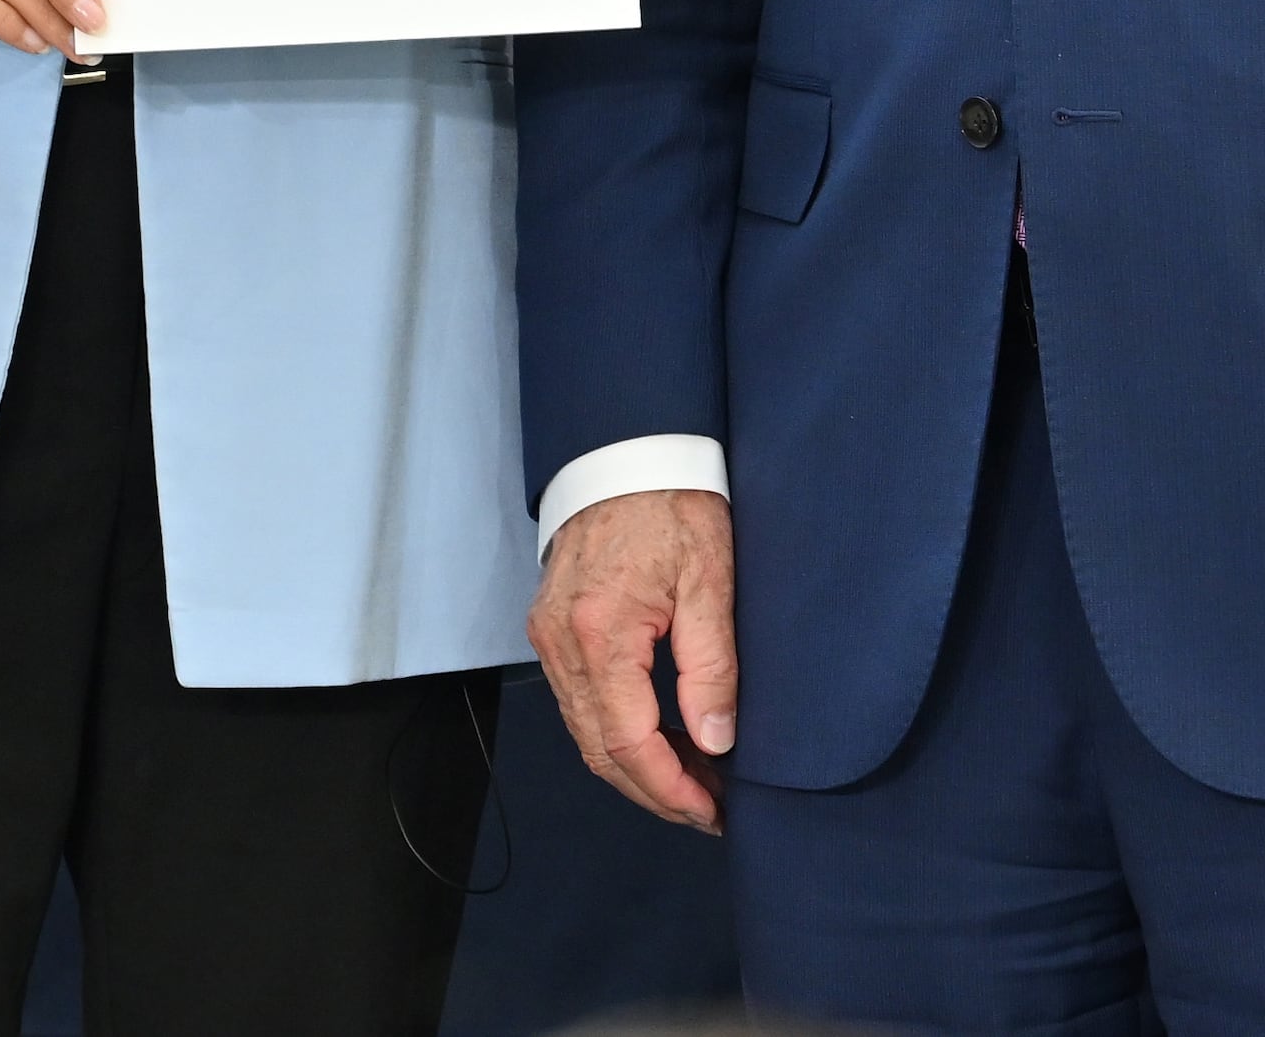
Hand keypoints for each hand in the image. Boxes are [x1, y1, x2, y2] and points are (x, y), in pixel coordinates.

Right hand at [526, 487, 737, 832]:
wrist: (627, 451)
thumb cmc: (674, 503)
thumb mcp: (710, 580)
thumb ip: (711, 666)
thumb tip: (715, 740)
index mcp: (600, 635)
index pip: (627, 743)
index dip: (670, 788)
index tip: (711, 811)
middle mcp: (561, 645)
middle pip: (599, 751)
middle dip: (654, 790)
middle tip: (708, 809)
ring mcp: (549, 638)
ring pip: (586, 732)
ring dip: (636, 766)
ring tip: (693, 781)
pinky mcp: (551, 629)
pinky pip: (581, 703)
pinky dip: (617, 733)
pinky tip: (660, 738)